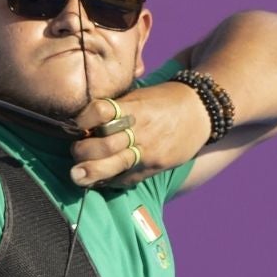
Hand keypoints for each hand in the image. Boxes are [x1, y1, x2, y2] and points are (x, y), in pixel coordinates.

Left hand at [70, 82, 208, 187]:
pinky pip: (128, 178)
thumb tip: (83, 124)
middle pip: (103, 144)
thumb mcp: (138, 96)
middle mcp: (139, 129)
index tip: (75, 124)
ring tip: (77, 175)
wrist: (201, 110)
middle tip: (75, 152)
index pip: (100, 111)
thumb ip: (114, 109)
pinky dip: (111, 181)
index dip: (82, 120)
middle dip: (81, 152)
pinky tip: (100, 181)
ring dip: (91, 171)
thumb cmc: (163, 101)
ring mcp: (148, 150)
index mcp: (132, 107)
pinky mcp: (155, 166)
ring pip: (113, 165)